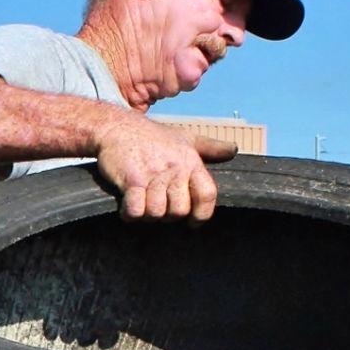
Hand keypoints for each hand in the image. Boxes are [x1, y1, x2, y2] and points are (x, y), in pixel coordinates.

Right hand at [95, 117, 231, 221]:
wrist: (116, 127)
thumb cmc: (151, 137)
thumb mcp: (184, 137)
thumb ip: (209, 148)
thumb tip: (234, 150)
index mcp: (191, 161)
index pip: (207, 195)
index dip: (202, 214)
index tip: (192, 222)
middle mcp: (175, 169)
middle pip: (179, 211)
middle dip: (167, 215)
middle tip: (157, 205)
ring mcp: (153, 175)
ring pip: (157, 213)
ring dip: (147, 214)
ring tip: (141, 202)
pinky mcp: (131, 181)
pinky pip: (136, 210)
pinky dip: (130, 214)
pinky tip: (126, 206)